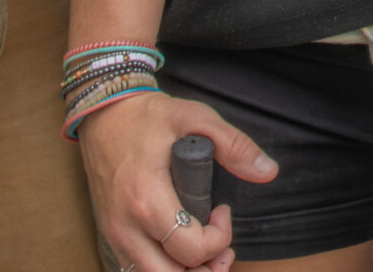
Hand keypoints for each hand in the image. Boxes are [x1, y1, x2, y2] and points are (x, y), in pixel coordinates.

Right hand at [79, 89, 276, 271]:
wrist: (104, 115)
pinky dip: (165, 268)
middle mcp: (126, 227)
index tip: (224, 210)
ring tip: (207, 252)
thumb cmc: (148, 117)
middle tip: (222, 247)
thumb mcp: (194, 117)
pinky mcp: (111, 236)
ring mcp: (115, 235)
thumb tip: (268, 172)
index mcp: (146, 200)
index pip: (191, 249)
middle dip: (205, 270)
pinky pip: (137, 269)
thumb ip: (234, 145)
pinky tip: (181, 252)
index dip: (219, 237)